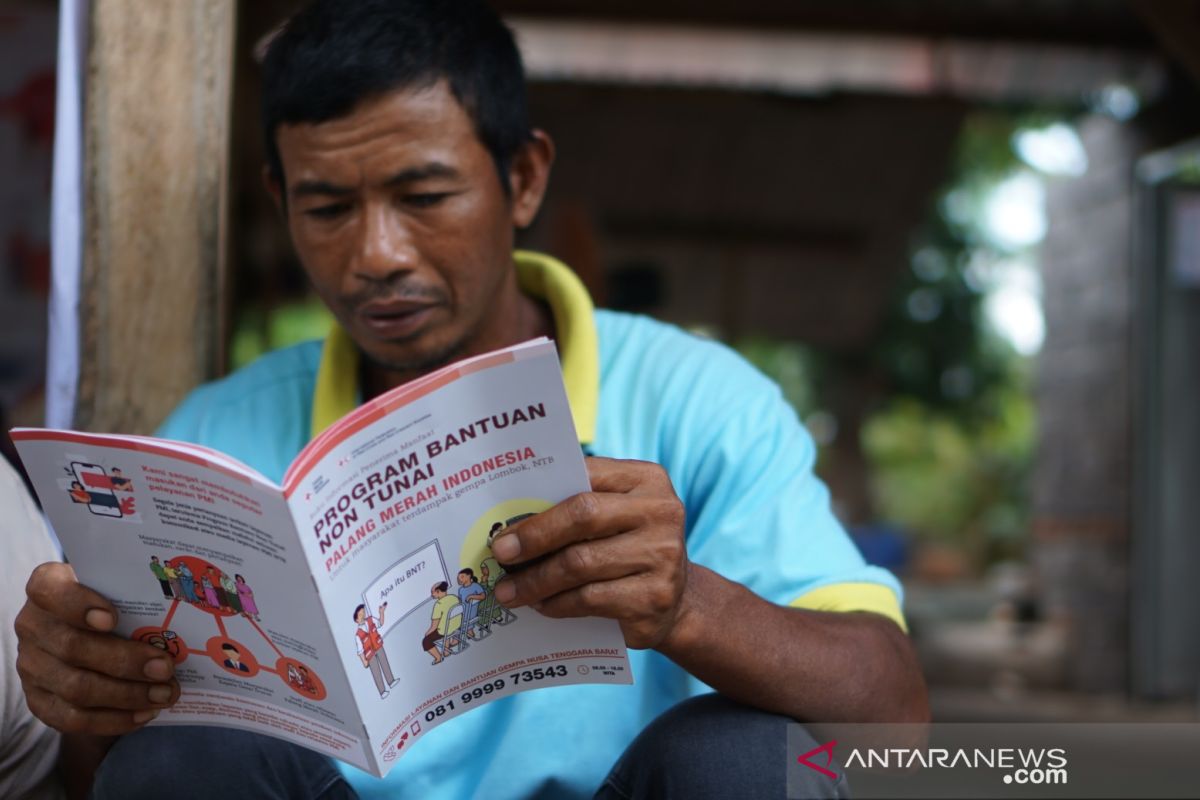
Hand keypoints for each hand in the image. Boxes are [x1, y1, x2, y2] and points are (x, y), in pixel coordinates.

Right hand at [14, 563, 180, 735]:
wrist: (85, 636)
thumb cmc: (112, 603)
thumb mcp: (118, 589)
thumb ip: (134, 594)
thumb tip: (186, 610)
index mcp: (47, 587)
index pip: (49, 590)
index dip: (78, 605)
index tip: (114, 618)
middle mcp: (32, 626)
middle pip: (72, 647)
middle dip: (125, 661)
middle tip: (166, 668)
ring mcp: (31, 666)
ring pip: (76, 687)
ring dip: (127, 695)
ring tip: (165, 694)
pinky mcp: (39, 701)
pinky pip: (72, 719)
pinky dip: (113, 719)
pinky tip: (144, 714)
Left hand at [490, 457, 689, 648]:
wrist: (676, 602)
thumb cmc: (629, 549)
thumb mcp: (615, 516)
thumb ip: (578, 505)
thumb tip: (512, 519)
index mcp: (647, 479)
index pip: (585, 475)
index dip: (540, 497)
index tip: (504, 522)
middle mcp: (662, 512)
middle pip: (583, 515)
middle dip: (534, 537)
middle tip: (500, 554)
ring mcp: (663, 556)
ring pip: (581, 563)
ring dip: (536, 579)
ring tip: (509, 590)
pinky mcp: (654, 598)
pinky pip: (590, 598)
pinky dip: (557, 603)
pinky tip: (540, 605)